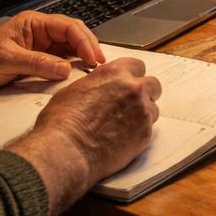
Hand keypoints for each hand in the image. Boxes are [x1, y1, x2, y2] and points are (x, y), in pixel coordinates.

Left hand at [0, 11, 105, 93]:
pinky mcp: (40, 60)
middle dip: (88, 47)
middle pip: (74, 34)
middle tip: (99, 64)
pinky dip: (73, 66)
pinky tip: (78, 74)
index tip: (93, 57)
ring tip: (93, 70)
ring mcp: (41, 46)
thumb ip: (38, 63)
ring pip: (70, 48)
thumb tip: (65, 69)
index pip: (67, 26)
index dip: (84, 41)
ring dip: (82, 57)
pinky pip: (62, 60)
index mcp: (34, 23)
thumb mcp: (8, 60)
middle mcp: (40, 32)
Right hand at [29, 57, 161, 181]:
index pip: (137, 65)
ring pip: (153, 108)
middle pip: (152, 85)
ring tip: (123, 126)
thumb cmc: (62, 123)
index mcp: (114, 73)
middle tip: (131, 105)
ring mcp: (142, 111)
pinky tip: (122, 139)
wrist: (67, 150)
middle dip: (144, 93)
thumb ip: (96, 85)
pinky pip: (149, 128)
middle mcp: (133, 88)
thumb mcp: (74, 90)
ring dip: (142, 114)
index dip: (132, 76)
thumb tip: (100, 88)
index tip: (129, 83)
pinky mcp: (145, 133)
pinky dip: (139, 132)